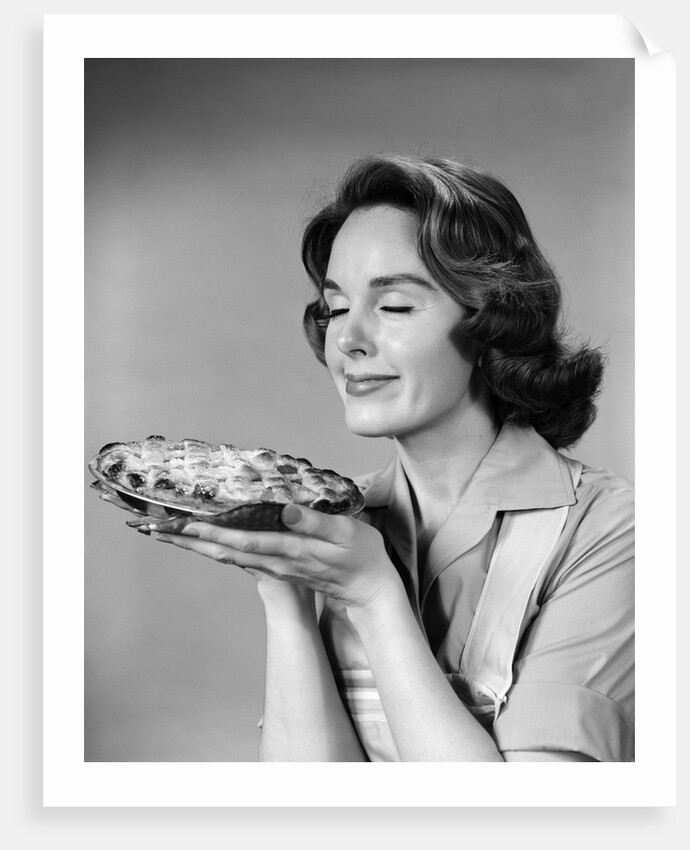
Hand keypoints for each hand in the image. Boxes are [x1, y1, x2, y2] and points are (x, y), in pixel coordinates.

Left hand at [155, 504, 399, 610]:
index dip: (213, 531)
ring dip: (199, 545)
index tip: (186, 522)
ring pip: (229, 556)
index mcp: (290, 551)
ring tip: (171, 533)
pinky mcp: (277, 568)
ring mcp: (275, 568)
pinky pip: (240, 558)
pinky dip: (217, 549)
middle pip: (225, 551)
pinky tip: (205, 542)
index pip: (243, 541)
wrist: (369, 590)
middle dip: (191, 539)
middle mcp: (275, 562)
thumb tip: (285, 511)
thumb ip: (315, 522)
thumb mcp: (347, 534)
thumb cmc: (362, 558)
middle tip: (159, 527)